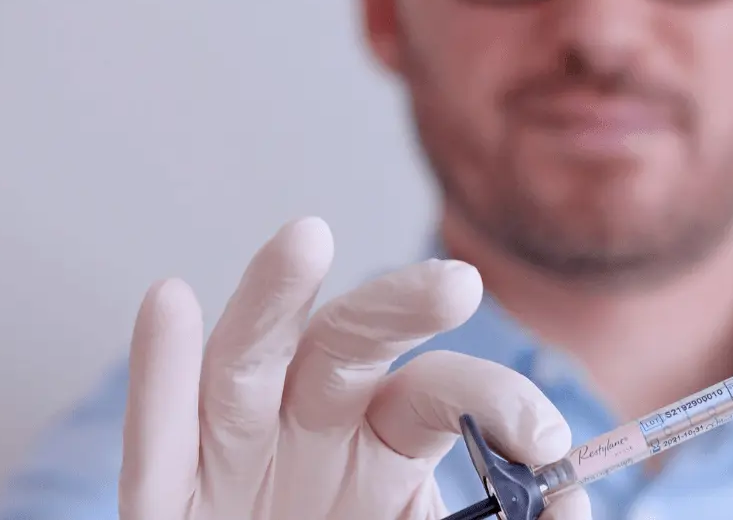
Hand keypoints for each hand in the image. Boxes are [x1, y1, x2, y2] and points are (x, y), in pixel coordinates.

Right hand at [118, 217, 589, 519]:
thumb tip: (571, 498)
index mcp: (387, 436)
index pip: (438, 388)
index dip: (492, 400)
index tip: (544, 440)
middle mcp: (313, 424)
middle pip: (350, 345)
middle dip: (397, 308)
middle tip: (457, 285)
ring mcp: (237, 450)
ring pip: (248, 362)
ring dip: (273, 299)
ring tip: (307, 239)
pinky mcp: (169, 495)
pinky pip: (160, 434)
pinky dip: (160, 371)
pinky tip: (169, 302)